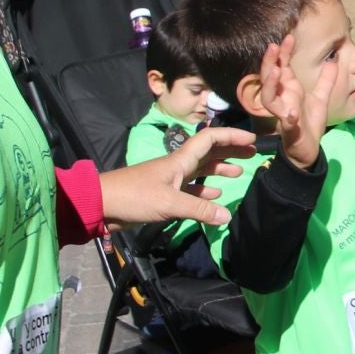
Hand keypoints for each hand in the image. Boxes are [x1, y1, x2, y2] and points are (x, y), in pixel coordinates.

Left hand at [101, 126, 255, 227]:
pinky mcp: (164, 194)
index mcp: (180, 160)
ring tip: (238, 173)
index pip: (210, 139)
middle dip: (230, 151)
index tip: (251, 141)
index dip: (231, 137)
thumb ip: (199, 210)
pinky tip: (215, 197)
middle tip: (252, 155)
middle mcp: (178, 165)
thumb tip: (227, 216)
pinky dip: (205, 191)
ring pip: (201, 170)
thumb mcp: (169, 202)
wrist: (102, 204)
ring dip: (219, 169)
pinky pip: (191, 189)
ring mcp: (171, 179)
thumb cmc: (134, 196)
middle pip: (209, 153)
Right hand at [258, 34, 335, 170]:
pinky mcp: (289, 130)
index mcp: (290, 90)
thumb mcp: (322, 97)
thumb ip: (326, 80)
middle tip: (274, 46)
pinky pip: (286, 123)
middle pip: (269, 78)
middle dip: (270, 62)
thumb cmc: (311, 123)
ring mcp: (283, 114)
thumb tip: (333, 60)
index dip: (283, 53)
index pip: (282, 67)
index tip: (288, 37)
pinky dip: (288, 118)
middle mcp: (282, 99)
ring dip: (270, 84)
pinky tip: (292, 113)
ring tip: (276, 71)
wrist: (310, 149)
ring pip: (268, 98)